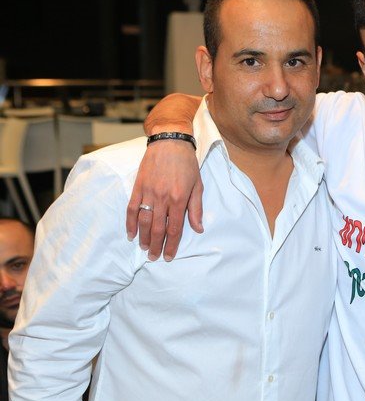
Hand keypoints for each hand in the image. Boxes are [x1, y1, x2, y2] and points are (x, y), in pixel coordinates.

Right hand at [126, 140, 203, 260]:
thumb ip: (196, 209)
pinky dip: (130, 222)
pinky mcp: (138, 186)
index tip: (168, 256)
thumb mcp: (198, 185)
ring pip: (144, 221)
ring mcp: (149, 192)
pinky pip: (132, 208)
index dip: (172, 244)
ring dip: (144, 237)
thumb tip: (198, 229)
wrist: (170, 142)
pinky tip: (131, 234)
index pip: (175, 228)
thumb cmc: (187, 163)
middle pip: (158, 228)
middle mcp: (163, 198)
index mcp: (179, 199)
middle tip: (154, 257)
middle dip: (157, 245)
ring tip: (145, 248)